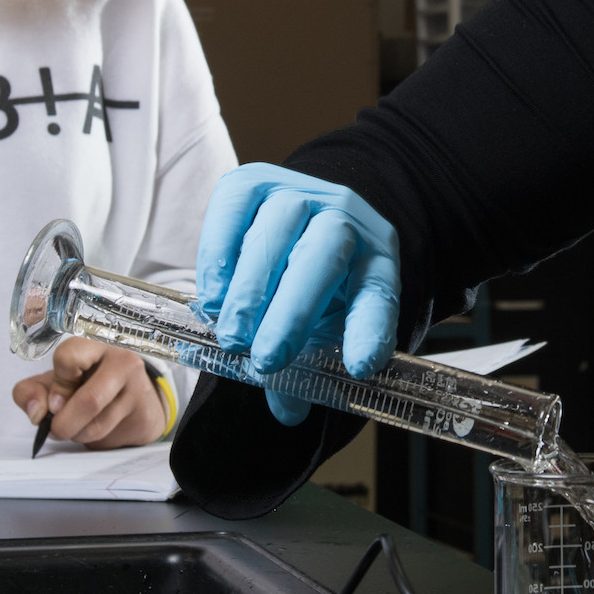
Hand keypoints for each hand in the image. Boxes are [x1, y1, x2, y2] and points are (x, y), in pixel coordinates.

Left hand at [12, 338, 169, 449]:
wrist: (128, 398)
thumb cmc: (85, 383)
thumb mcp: (52, 381)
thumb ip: (30, 391)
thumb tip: (37, 412)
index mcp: (93, 342)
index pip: (68, 357)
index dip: (57, 385)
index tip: (55, 399)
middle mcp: (121, 358)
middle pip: (90, 400)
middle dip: (64, 423)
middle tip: (56, 427)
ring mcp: (137, 386)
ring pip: (97, 424)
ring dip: (76, 434)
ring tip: (74, 427)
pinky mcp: (143, 413)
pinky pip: (110, 436)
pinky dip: (92, 440)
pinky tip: (92, 428)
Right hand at [195, 163, 399, 426]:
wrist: (301, 222)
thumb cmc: (314, 287)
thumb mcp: (321, 330)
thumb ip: (306, 370)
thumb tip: (287, 411)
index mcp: (375, 259)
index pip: (380, 292)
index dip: (370, 329)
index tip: (359, 367)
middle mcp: (344, 216)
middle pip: (324, 254)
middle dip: (292, 311)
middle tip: (263, 360)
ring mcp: (298, 192)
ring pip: (278, 227)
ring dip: (250, 287)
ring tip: (232, 334)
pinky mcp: (253, 181)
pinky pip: (234, 206)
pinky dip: (219, 252)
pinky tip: (213, 293)